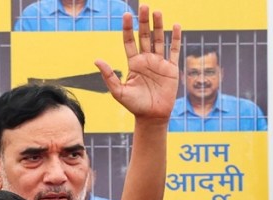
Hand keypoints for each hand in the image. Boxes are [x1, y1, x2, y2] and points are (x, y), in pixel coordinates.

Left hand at [95, 5, 180, 120]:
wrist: (151, 116)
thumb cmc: (134, 105)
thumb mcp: (118, 91)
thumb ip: (109, 75)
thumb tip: (96, 59)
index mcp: (133, 64)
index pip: (130, 41)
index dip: (128, 28)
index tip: (126, 15)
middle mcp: (146, 60)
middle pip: (145, 36)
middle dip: (144, 21)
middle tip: (144, 6)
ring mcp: (159, 63)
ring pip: (159, 39)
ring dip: (158, 26)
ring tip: (157, 11)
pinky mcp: (171, 68)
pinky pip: (174, 50)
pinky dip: (176, 38)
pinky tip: (176, 25)